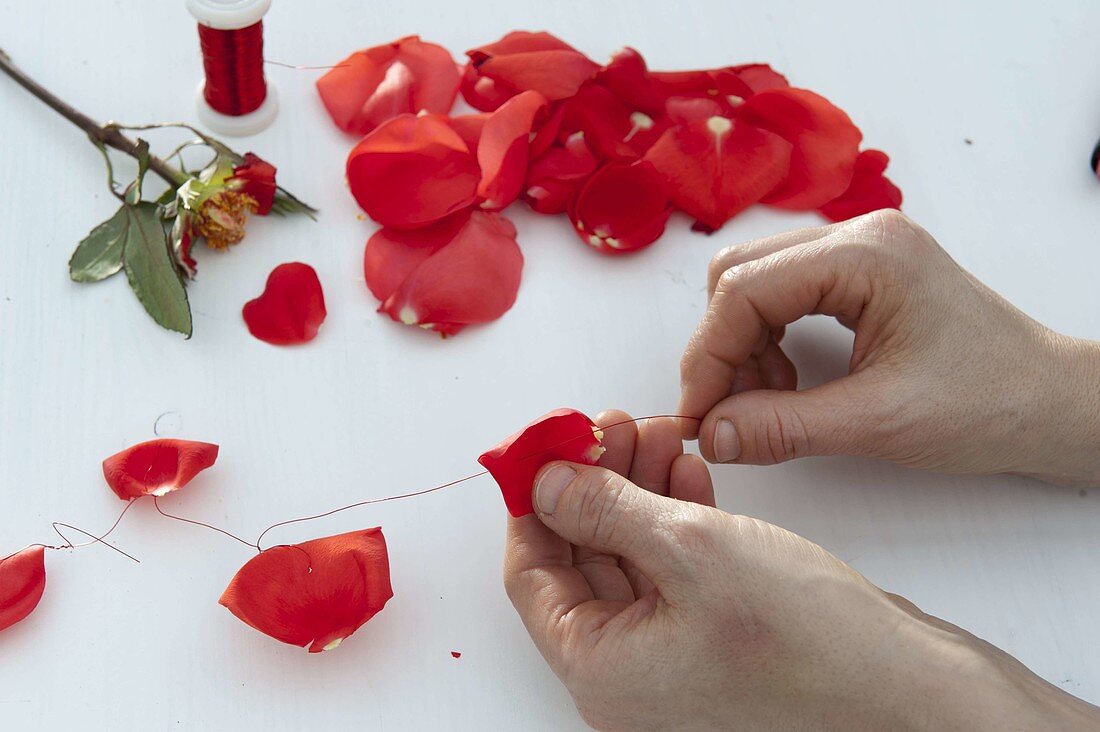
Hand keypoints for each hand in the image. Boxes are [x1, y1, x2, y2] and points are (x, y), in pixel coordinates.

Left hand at [504, 410, 1099, 729]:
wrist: (913, 694)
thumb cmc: (814, 646)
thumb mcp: (692, 553)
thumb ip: (606, 512)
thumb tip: (546, 483)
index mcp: (601, 669)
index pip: (530, 575)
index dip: (536, 502)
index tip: (549, 445)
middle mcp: (630, 673)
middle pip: (582, 561)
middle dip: (596, 483)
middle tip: (613, 425)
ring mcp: (674, 659)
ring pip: (631, 559)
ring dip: (638, 491)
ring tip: (658, 433)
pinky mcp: (716, 641)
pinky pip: (673, 572)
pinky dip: (676, 518)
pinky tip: (690, 472)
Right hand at [679, 210, 1099, 485]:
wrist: (1053, 403)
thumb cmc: (990, 403)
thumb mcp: (879, 423)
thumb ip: (784, 427)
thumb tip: (711, 435)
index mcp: (865, 255)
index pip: (744, 288)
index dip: (708, 354)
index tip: (699, 415)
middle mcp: (857, 236)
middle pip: (740, 274)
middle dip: (720, 345)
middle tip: (722, 410)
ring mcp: (860, 251)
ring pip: (756, 282)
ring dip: (742, 344)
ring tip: (761, 402)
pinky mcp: (862, 275)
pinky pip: (785, 294)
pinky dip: (768, 339)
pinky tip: (784, 383)